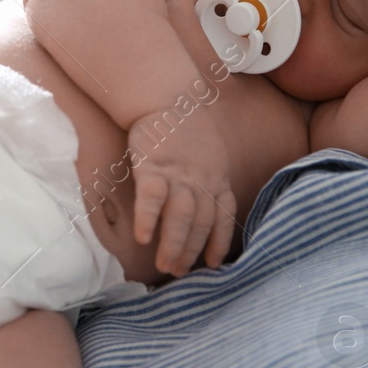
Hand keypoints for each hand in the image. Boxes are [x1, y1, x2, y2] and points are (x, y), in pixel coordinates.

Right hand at [127, 107, 237, 276]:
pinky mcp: (154, 165)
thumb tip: (202, 209)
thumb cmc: (185, 128)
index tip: (213, 264)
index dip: (219, 241)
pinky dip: (148, 219)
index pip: (223, 215)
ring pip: (181, 216)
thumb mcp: (210, 155)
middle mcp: (202, 179)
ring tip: (165, 266)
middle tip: (179, 272)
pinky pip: (152, 197)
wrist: (165, 95)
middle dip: (192, 250)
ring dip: (174, 243)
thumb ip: (209, 180)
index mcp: (217, 177)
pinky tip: (143, 238)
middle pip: (201, 222)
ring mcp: (179, 173)